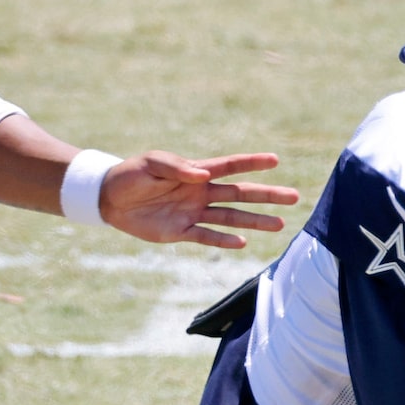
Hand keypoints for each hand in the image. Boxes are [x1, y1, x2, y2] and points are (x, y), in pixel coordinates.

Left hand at [100, 151, 295, 249]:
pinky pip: (206, 236)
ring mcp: (193, 212)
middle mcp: (200, 192)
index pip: (230, 166)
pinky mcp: (180, 231)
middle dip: (267, 195)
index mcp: (195, 172)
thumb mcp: (151, 164)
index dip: (252, 163)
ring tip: (279, 224)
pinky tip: (242, 243)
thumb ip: (177, 168)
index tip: (276, 160)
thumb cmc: (131, 175)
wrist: (109, 199)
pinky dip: (223, 241)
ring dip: (255, 221)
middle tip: (294, 197)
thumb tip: (202, 176)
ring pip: (231, 217)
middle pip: (240, 194)